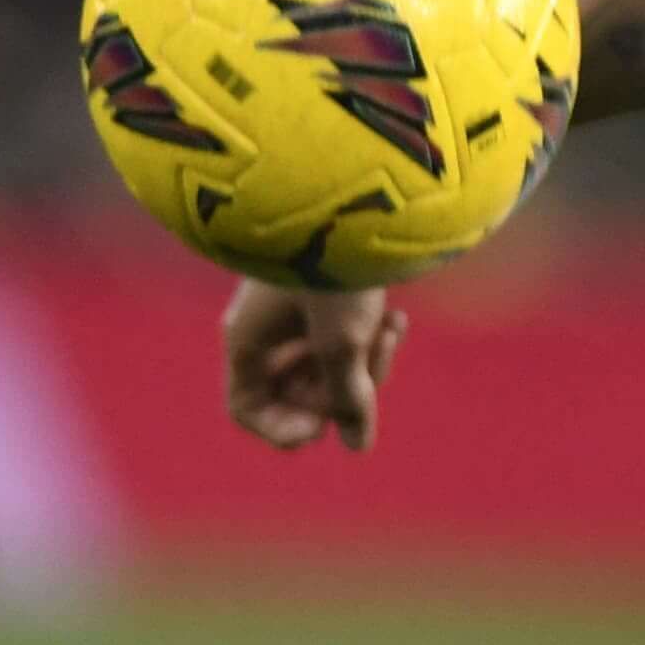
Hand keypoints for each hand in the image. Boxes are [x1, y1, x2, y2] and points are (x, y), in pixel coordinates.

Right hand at [225, 279, 405, 451]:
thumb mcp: (342, 341)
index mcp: (249, 341)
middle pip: (304, 391)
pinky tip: (396, 317)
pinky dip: (374, 334)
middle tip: (368, 368)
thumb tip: (357, 445)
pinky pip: (351, 334)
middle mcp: (268, 329)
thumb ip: (347, 398)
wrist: (352, 199)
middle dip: (344, 390)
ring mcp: (299, 312)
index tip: (318, 428)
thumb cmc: (335, 272)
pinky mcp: (332, 296)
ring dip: (368, 358)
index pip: (248, 409)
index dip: (282, 430)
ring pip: (335, 366)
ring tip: (390, 327)